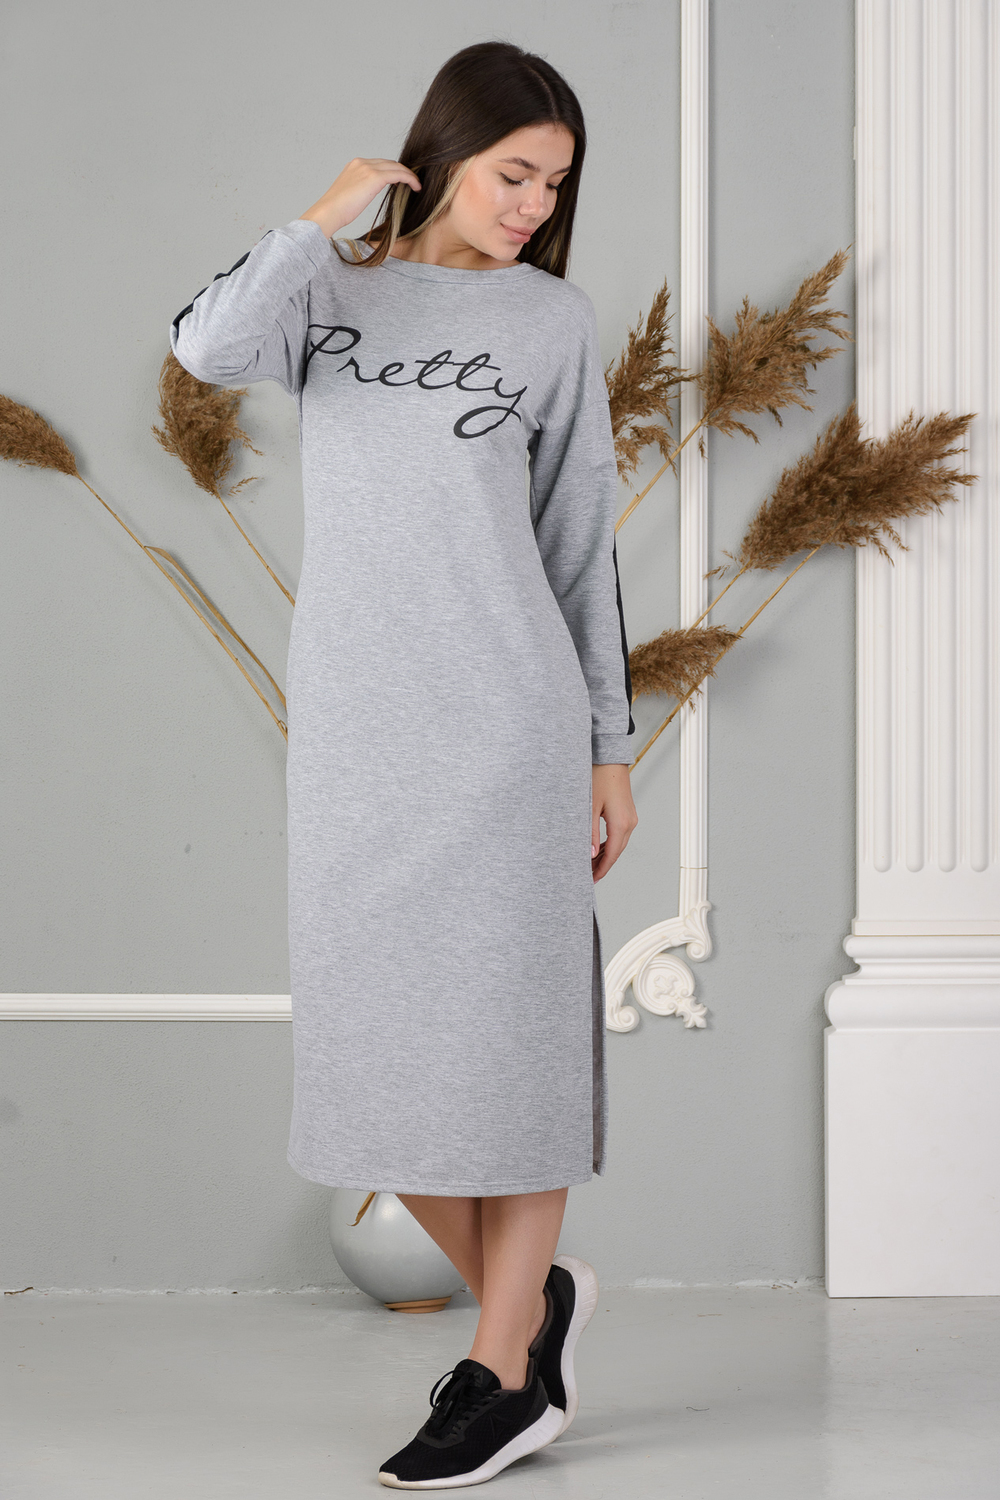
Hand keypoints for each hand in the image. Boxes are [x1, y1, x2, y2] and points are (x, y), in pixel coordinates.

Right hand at [298, 158, 421, 238]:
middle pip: (389, 162)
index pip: (379, 164)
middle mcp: (361, 163)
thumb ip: (360, 189)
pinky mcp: (374, 177)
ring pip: (396, 166)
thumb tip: (364, 195)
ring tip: (417, 185)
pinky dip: (410, 179)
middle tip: (413, 182)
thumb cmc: (336, 211)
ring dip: (408, 175)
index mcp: (354, 166)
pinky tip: (416, 187)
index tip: (401, 181)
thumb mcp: (349, 195)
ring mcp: (368, 168)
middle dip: (402, 171)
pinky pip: (399, 174)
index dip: (392, 171)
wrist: (328, 212)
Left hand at [591, 763, 637, 881]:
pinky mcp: (628, 812)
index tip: (592, 879)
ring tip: (591, 864)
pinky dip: (610, 844)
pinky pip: (620, 834)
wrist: (610, 759)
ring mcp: (631, 817)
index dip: (602, 870)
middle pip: (617, 852)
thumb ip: (590, 833)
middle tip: (588, 875)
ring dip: (607, 855)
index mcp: (621, 824)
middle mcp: (630, 823)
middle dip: (603, 865)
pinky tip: (599, 848)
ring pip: (619, 844)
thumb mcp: (590, 807)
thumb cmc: (599, 778)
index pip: (612, 855)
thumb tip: (590, 854)